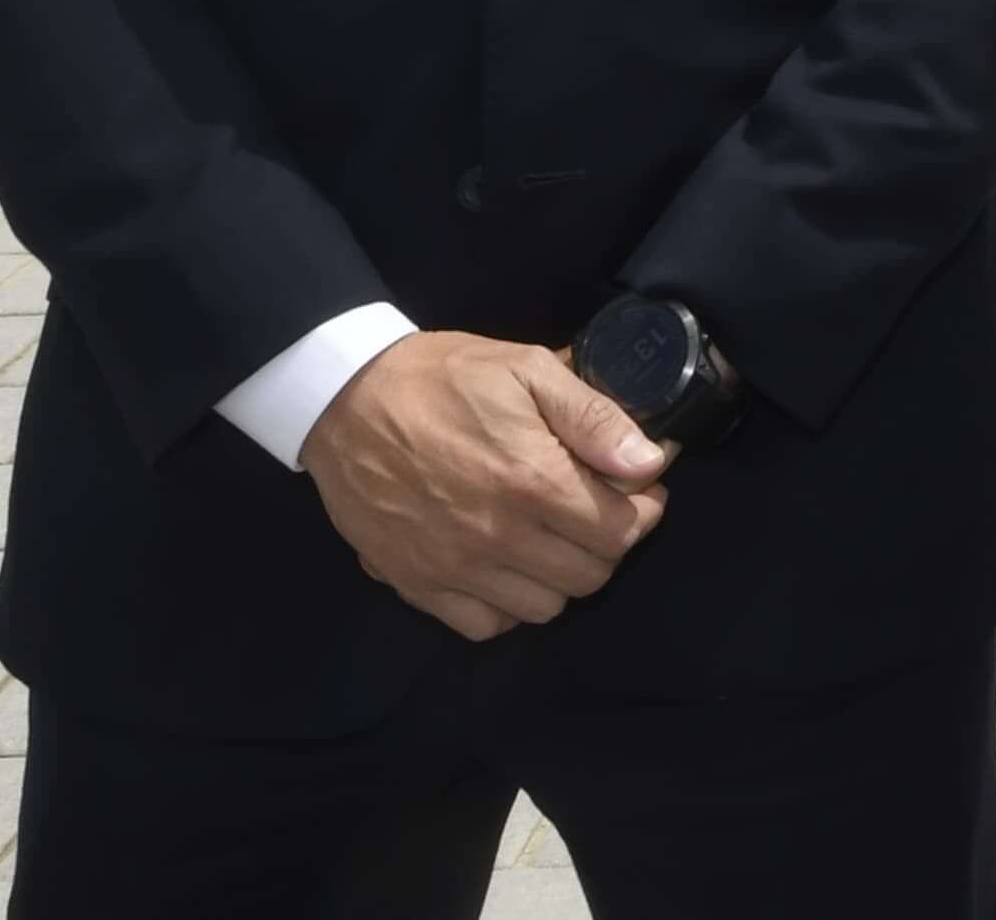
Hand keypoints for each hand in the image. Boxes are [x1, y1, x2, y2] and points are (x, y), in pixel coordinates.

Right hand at [298, 330, 673, 641]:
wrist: (346, 399)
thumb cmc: (443, 378)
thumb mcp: (528, 369)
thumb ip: (595, 417)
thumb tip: (650, 461)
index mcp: (533, 482)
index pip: (622, 532)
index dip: (644, 510)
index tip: (638, 489)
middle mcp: (498, 537)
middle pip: (590, 575)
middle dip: (608, 542)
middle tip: (597, 508)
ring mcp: (455, 569)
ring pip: (544, 608)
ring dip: (560, 577)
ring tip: (552, 536)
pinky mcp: (417, 585)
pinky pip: (484, 626)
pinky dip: (505, 607)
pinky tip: (506, 567)